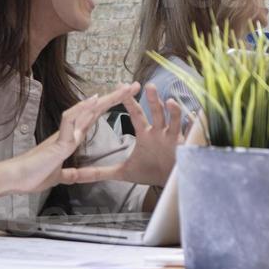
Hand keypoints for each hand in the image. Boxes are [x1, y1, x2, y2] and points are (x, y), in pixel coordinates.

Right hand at [3, 84, 139, 193]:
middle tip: (133, 85)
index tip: (124, 98)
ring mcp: (63, 135)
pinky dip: (81, 110)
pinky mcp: (58, 142)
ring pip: (85, 110)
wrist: (14, 180)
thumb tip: (73, 174)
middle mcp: (68, 132)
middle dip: (114, 97)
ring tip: (123, 89)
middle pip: (94, 110)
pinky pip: (70, 121)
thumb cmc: (32, 176)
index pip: (93, 118)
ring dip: (105, 99)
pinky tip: (94, 102)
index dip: (108, 107)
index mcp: (70, 139)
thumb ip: (68, 173)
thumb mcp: (58, 175)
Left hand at [61, 84, 185, 186]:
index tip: (120, 87)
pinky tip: (194, 118)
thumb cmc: (149, 171)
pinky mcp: (184, 147)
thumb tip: (74, 176)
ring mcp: (173, 138)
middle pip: (155, 112)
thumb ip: (98, 172)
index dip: (129, 101)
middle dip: (152, 99)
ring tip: (170, 101)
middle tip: (147, 85)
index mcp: (145, 134)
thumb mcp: (121, 172)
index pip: (136, 114)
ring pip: (173, 120)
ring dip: (172, 111)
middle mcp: (160, 132)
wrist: (169, 183)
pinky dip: (192, 126)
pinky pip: (189, 134)